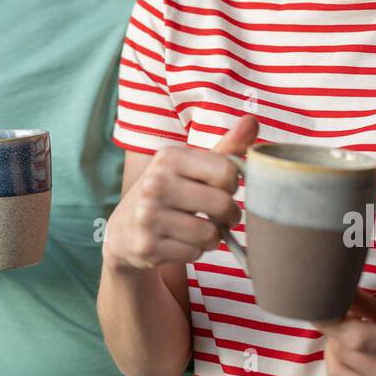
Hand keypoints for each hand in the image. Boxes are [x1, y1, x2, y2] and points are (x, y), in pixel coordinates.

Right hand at [102, 116, 257, 272]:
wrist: (123, 230)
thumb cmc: (168, 193)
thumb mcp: (190, 166)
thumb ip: (224, 148)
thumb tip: (252, 121)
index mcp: (169, 157)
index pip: (227, 171)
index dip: (233, 184)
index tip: (222, 188)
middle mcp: (155, 183)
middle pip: (223, 204)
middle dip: (228, 215)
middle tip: (218, 215)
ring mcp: (148, 216)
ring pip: (211, 234)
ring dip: (212, 236)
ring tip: (197, 228)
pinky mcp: (147, 246)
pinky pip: (195, 253)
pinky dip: (194, 251)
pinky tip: (179, 242)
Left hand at [316, 296, 375, 375]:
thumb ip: (373, 307)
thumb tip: (340, 287)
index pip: (356, 338)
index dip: (329, 321)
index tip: (317, 308)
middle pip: (341, 357)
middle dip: (333, 337)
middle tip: (340, 326)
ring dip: (331, 359)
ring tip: (344, 348)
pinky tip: (349, 370)